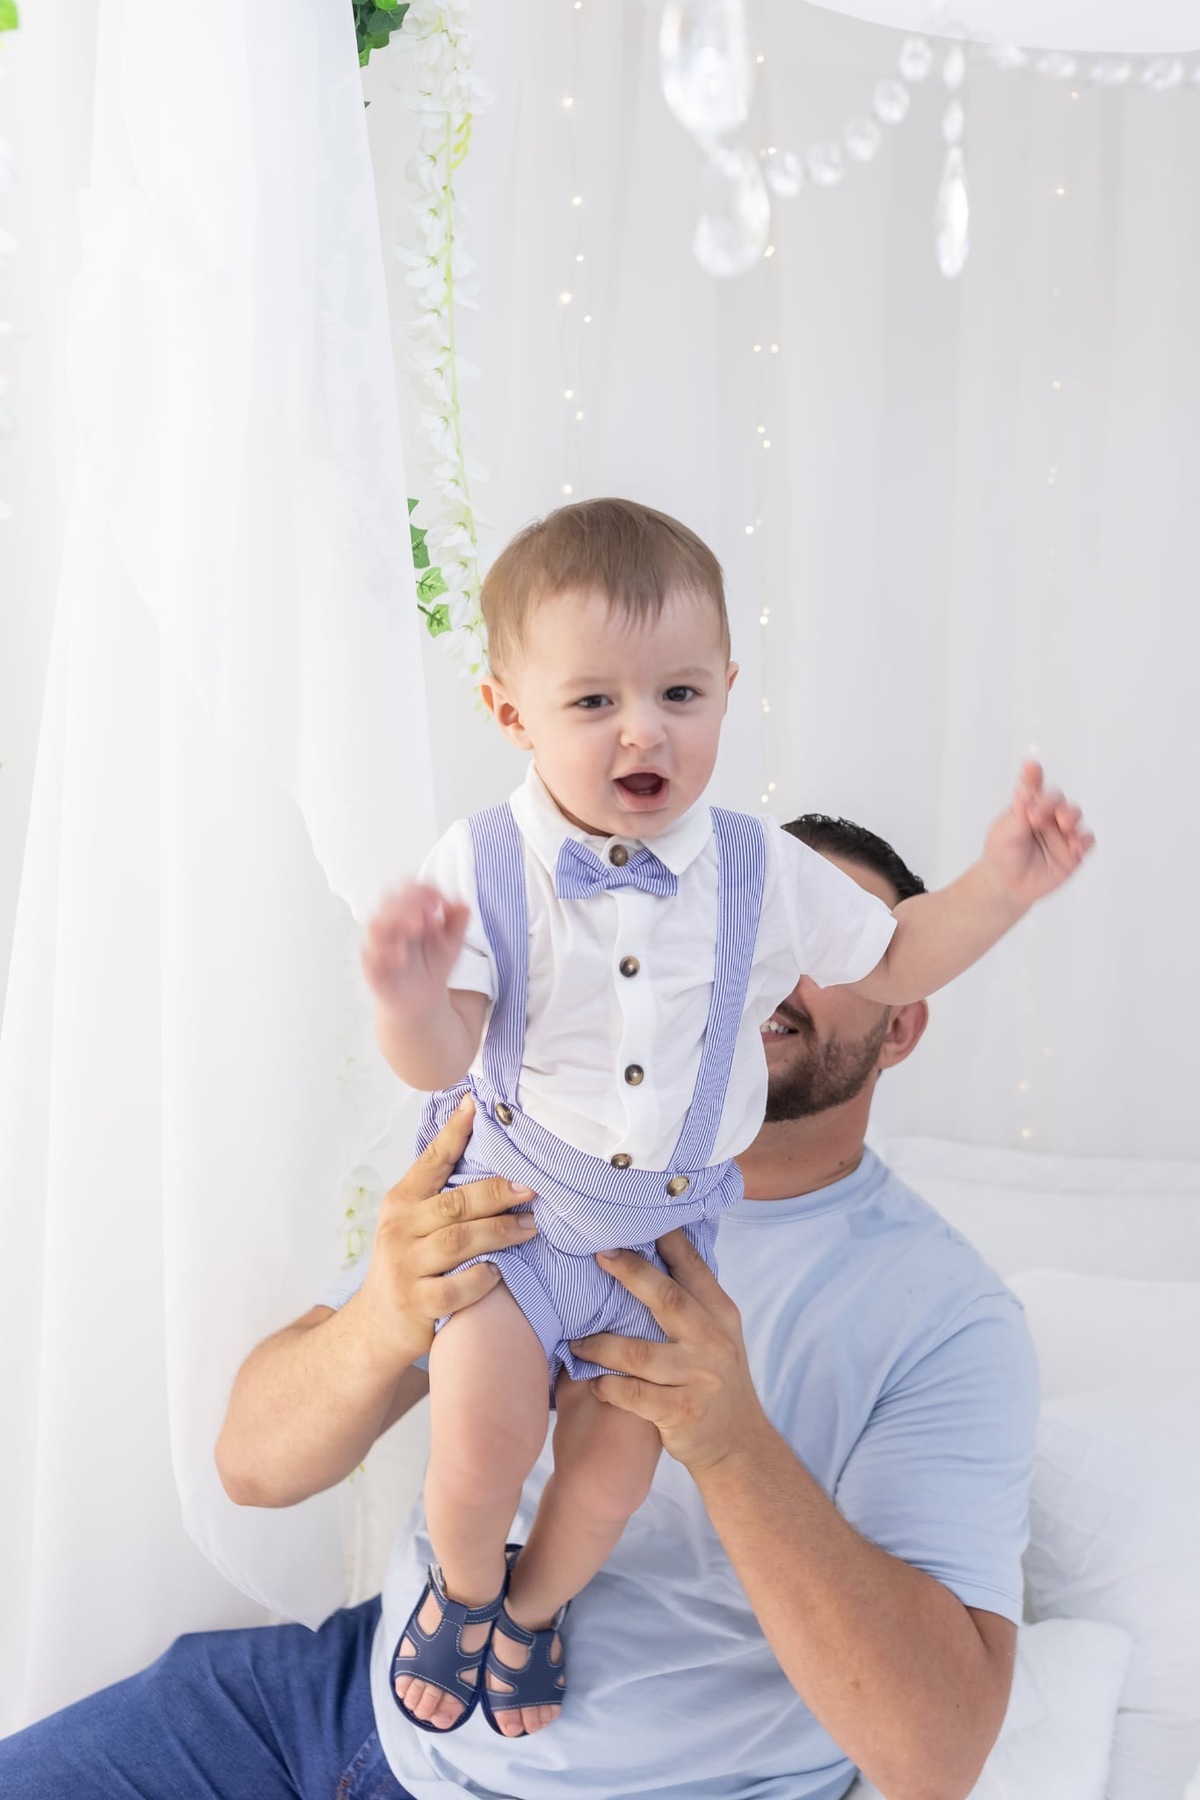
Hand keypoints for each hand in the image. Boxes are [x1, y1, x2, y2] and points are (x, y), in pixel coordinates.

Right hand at [358, 1095, 536, 1361]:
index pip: (430, 1161)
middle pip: (454, 1204)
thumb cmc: (408, 1266)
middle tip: (530, 1187)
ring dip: (500, 1232)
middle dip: (496, 1192)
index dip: (453, 1133)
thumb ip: (441, 1196)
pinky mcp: (416, 1303)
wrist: (376, 1326)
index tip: (475, 1105)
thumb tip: (492, 1156)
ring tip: (529, 1227)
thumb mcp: (413, 1224)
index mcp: (401, 1202)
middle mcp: (398, 1229)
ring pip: (459, 1242)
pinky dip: (482, 1278)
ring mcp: (405, 1267)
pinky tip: (499, 1271)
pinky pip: (456, 1288)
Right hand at [361, 883, 469, 1017]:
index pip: (408, 890)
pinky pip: (370, 956)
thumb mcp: (453, 944)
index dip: (423, 889)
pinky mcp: (372, 967)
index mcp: (408, 913)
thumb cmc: (432, 965)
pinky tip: (400, 956)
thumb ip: (458, 923)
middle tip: (429, 912)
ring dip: (395, 921)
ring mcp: (378, 945)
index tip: (440, 899)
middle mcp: (390, 924)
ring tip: (417, 929)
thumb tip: (463, 904)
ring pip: (376, 924)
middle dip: (409, 902)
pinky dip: (383, 952)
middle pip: (389, 901)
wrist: (421, 1000)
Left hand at [569, 1229, 768, 1474]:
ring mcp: (699, 1378)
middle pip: (667, 1299)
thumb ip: (693, 1302)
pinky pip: (634, 1395)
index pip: (695, 1269)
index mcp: (722, 1316)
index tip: (642, 1216)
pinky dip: (609, 1386)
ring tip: (576, 1341)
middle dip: (630, 1272)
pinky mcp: (682, 1411)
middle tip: (598, 1254)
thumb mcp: (718, 1336)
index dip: (669, 1241)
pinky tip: (593, 1381)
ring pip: (640, 1353)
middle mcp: (714, 1342)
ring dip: (601, 1344)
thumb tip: (657, 1250)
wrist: (738, 1445)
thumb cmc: (715, 1381)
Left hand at [982, 760, 1093, 907]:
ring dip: (1071, 816)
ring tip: (1063, 824)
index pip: (1033, 787)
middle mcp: (1048, 816)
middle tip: (1037, 815)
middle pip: (1058, 799)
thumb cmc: (1002, 854)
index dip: (1034, 776)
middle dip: (1052, 803)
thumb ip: (1019, 811)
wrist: (1007, 886)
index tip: (1031, 766)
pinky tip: (1075, 844)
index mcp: (1028, 807)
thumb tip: (1025, 787)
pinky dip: (1084, 840)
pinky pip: (1086, 841)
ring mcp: (1062, 833)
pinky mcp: (1073, 851)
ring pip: (1075, 815)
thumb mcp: (1004, 831)